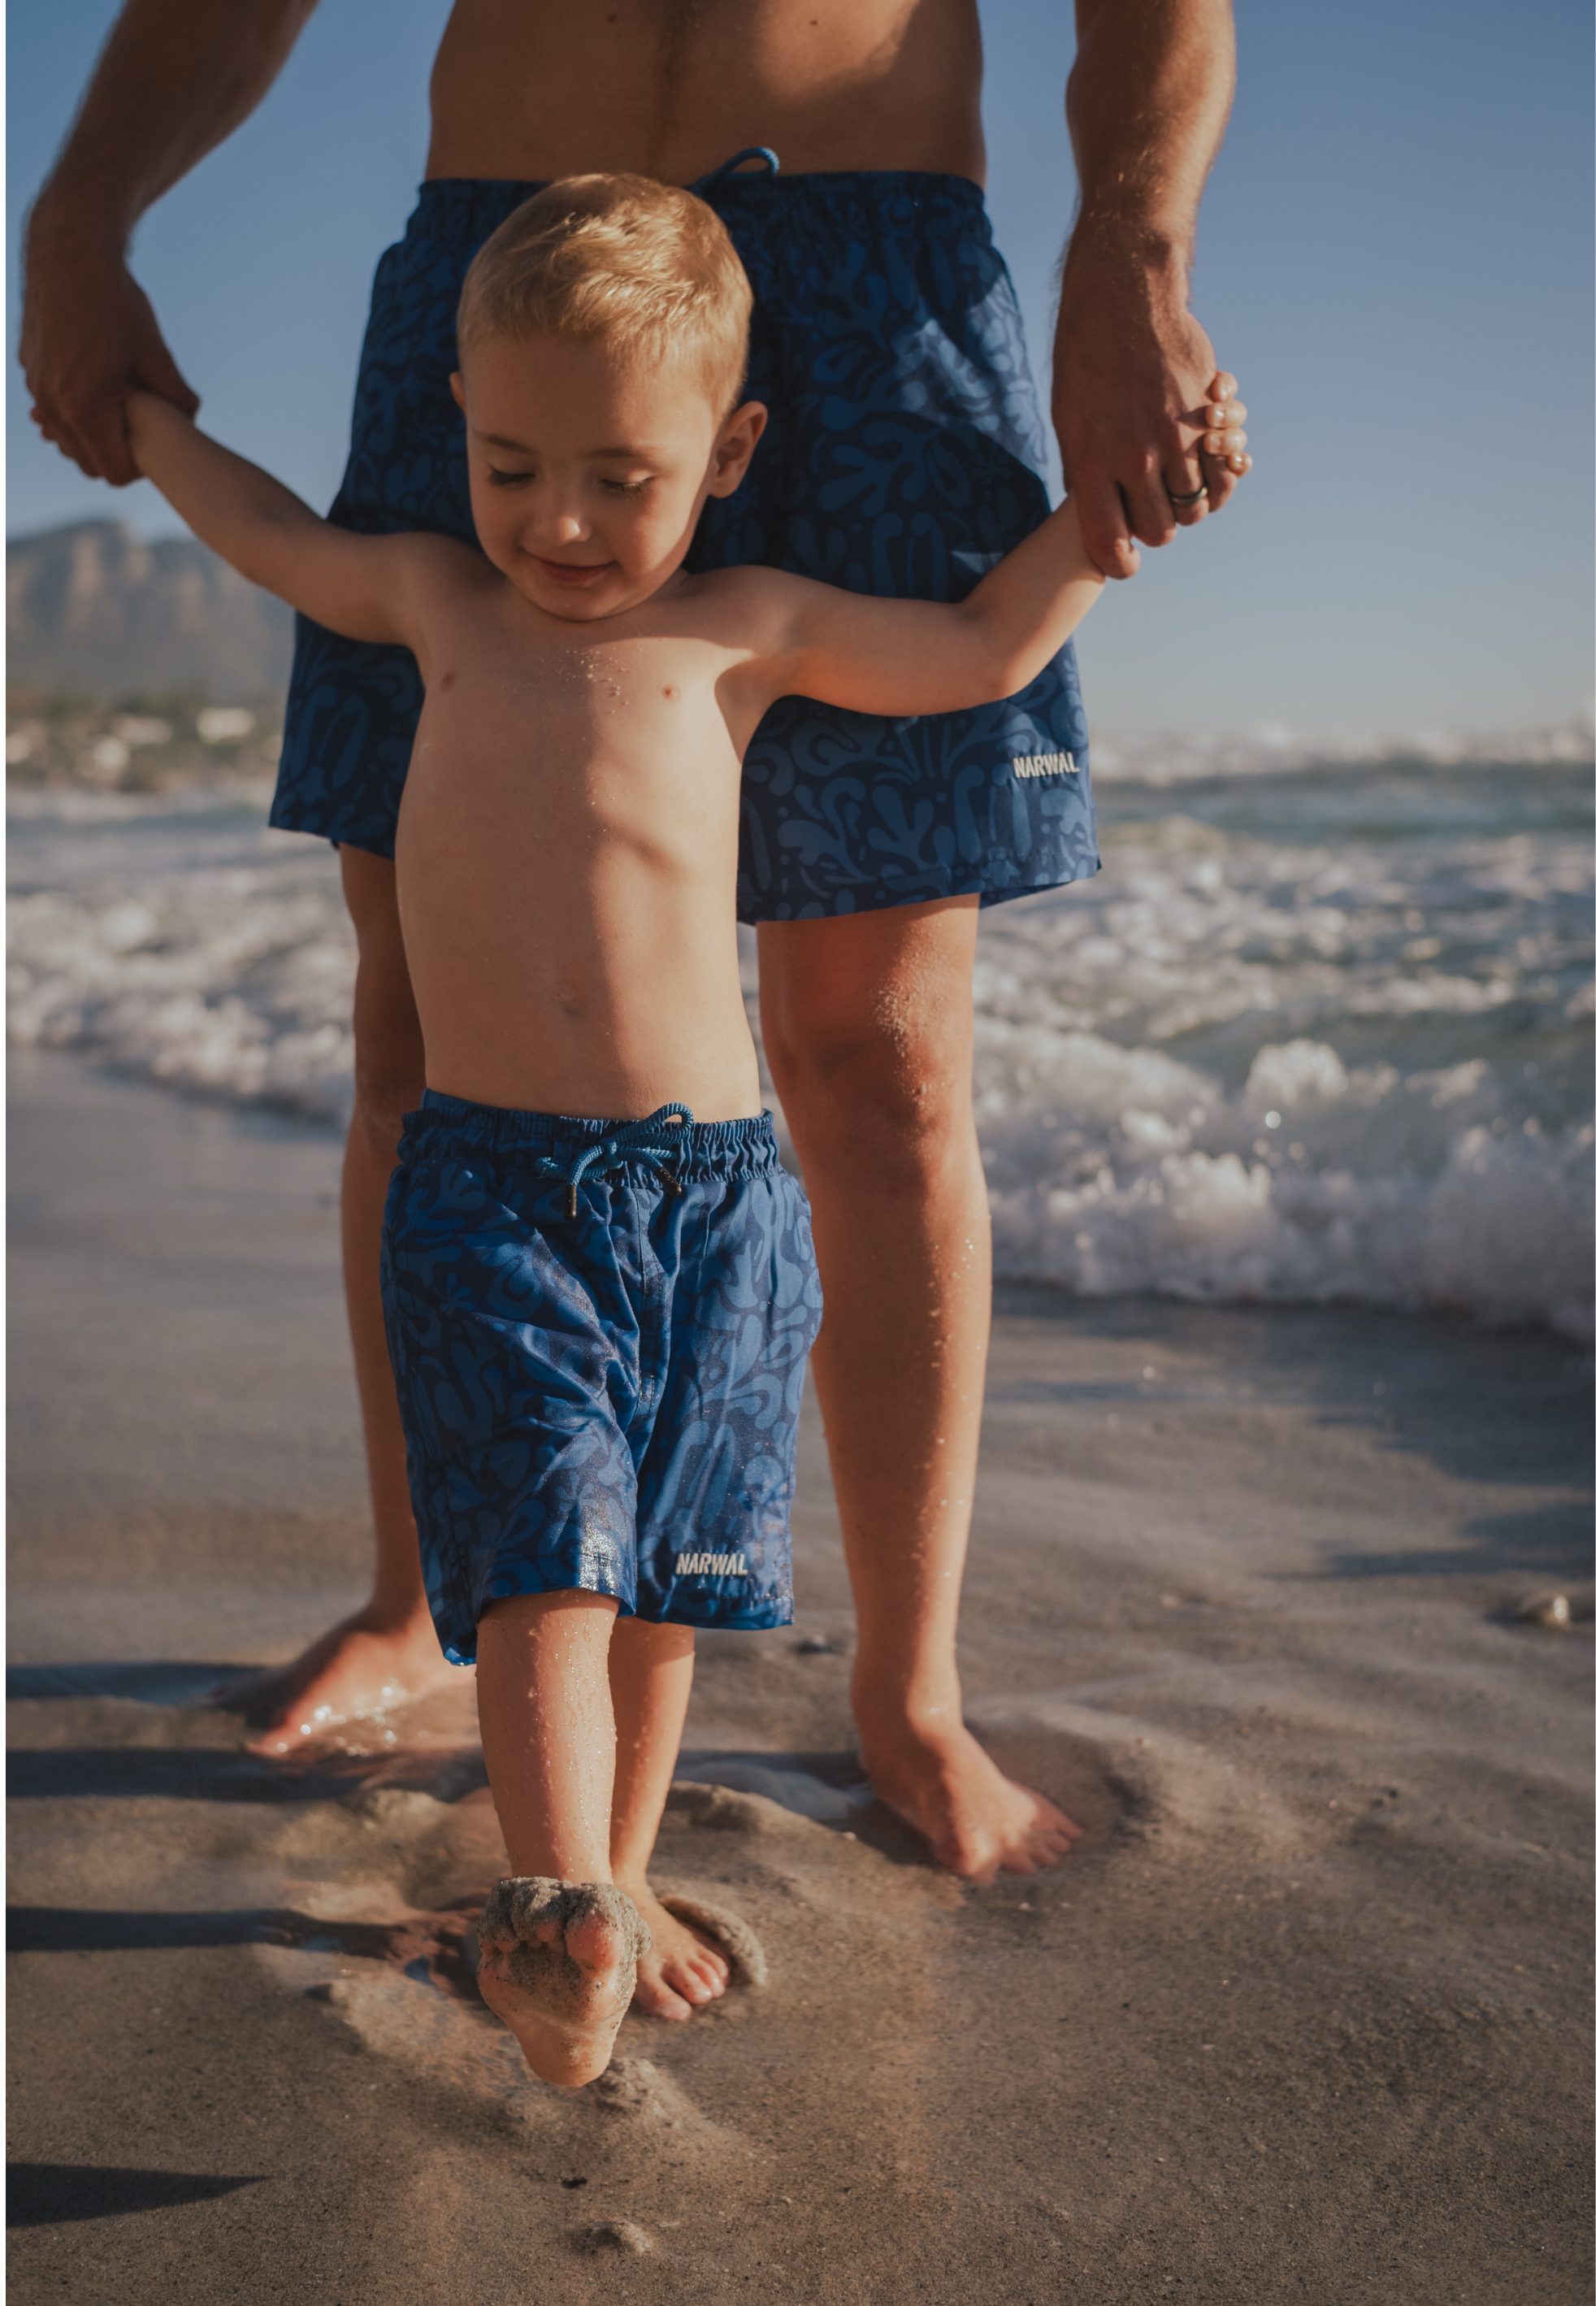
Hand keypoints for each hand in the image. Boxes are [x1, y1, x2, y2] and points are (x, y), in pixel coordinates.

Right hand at [20, 215, 198, 485]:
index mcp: (84, 408)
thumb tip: (191, 421)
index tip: (156, 443)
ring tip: (120, 406)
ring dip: (93, 435)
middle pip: (89, 465)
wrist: (68, 252)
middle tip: (141, 428)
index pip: (115, 473)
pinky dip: (74, 411)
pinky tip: (97, 385)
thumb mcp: (154, 351)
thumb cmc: (114, 301)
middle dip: (117, 455)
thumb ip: (176, 396)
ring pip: (67, 441)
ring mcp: (37, 388)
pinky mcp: (30, 370)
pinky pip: (52, 411)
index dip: (141, 466)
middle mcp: (53, 404)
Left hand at [1052, 231, 1250, 577]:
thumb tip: (1090, 510)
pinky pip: (1221, 468)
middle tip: (1153, 509)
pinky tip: (1202, 456)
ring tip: (1178, 479)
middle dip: (1158, 527)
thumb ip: (1082, 469)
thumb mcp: (1069, 419)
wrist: (1124, 298)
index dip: (1122, 564)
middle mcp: (1133, 457)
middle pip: (1161, 530)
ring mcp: (1173, 437)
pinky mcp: (1204, 416)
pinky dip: (1217, 471)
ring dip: (1189, 499)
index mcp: (1090, 463)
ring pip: (1194, 504)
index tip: (1127, 562)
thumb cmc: (1087, 359)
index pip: (1110, 545)